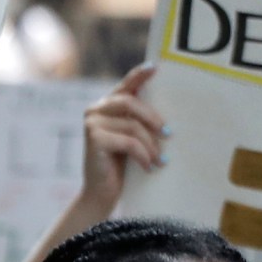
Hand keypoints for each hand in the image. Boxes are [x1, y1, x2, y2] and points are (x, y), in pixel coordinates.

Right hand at [83, 63, 164, 206]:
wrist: (101, 193)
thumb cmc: (121, 166)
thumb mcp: (132, 138)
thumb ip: (140, 122)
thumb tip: (169, 117)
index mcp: (107, 106)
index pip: (125, 85)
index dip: (139, 75)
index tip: (156, 68)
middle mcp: (95, 110)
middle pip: (130, 102)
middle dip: (153, 118)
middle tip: (169, 134)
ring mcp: (91, 123)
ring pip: (132, 125)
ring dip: (150, 145)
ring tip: (159, 160)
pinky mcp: (93, 138)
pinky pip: (128, 141)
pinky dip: (143, 155)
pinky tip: (149, 167)